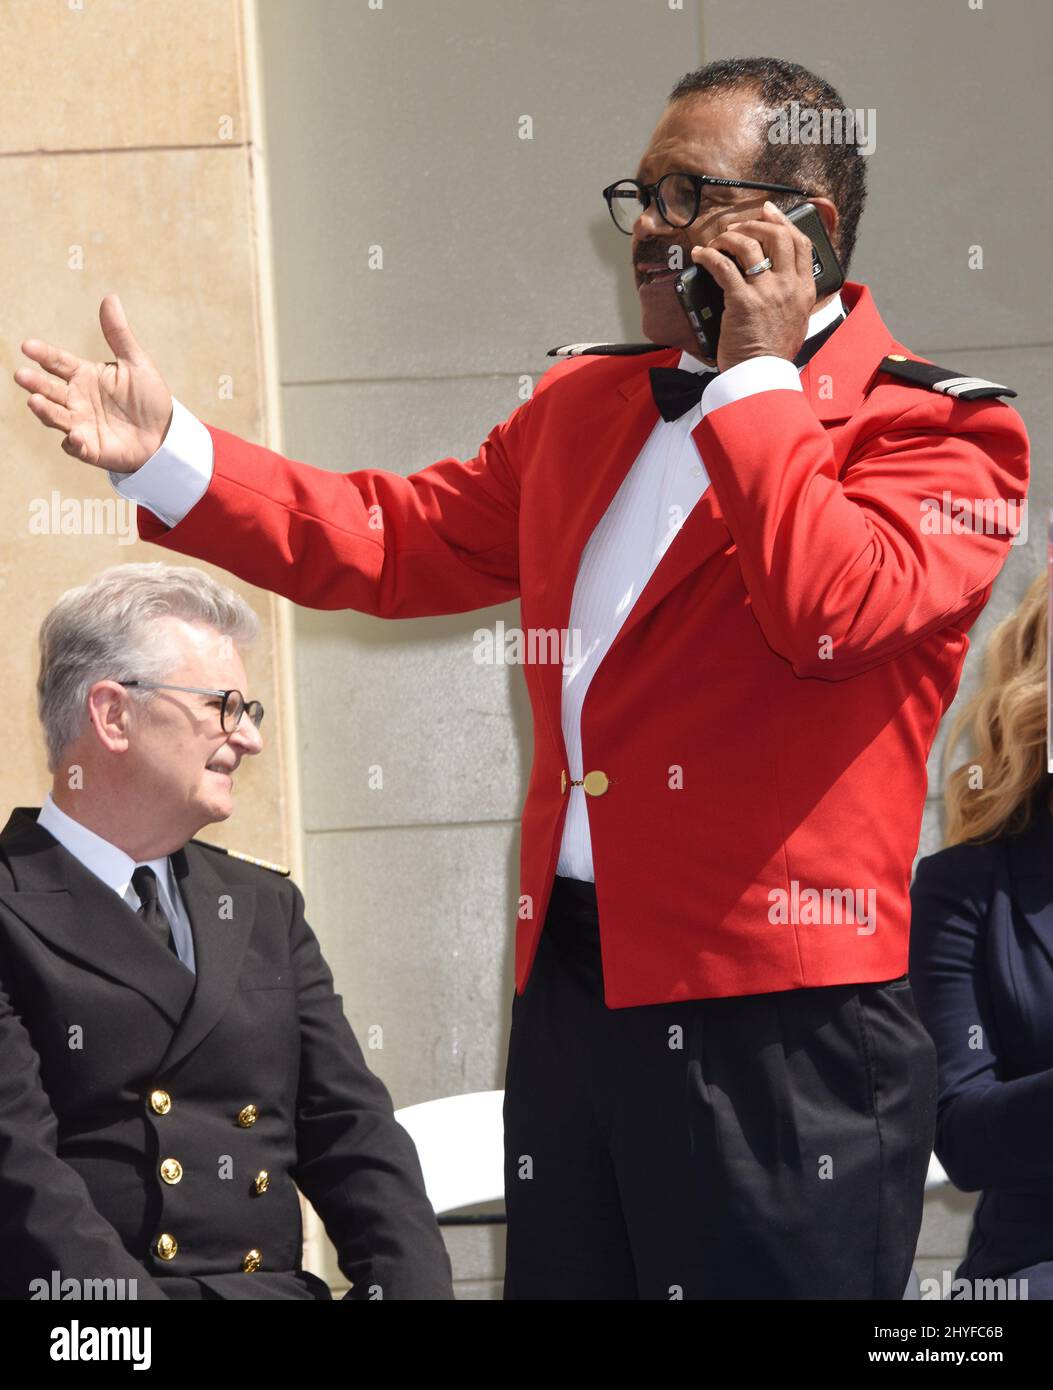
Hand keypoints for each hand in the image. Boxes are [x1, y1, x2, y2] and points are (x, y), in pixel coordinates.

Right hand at [14, 294, 172, 473]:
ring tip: (35, 400)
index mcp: (84, 376)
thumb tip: (110, 297)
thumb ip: (119, 334)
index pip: (57, 362)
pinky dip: (74, 443)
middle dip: (35, 383)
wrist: (164, 435)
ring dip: (45, 410)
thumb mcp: (136, 363)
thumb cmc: (148, 398)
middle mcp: (76, 399)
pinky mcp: (90, 449)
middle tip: (21, 376)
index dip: (42, 355)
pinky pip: (76, 447)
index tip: (28, 346)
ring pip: (56, 416)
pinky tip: (75, 436)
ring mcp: (80, 424)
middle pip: (49, 389)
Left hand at [690, 202, 816, 372]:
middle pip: (776, 236)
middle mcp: (789, 286)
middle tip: (738, 227)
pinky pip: (723, 267)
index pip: (801, 243)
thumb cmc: (773, 355)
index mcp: (805, 291)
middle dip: (754, 223)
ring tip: (716, 241)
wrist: (761, 378)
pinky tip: (700, 255)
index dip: (783, 222)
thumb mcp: (798, 322)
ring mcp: (766, 292)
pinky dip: (708, 256)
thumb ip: (795, 298)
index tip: (770, 212)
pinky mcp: (742, 301)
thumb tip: (784, 280)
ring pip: (749, 245)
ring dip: (729, 237)